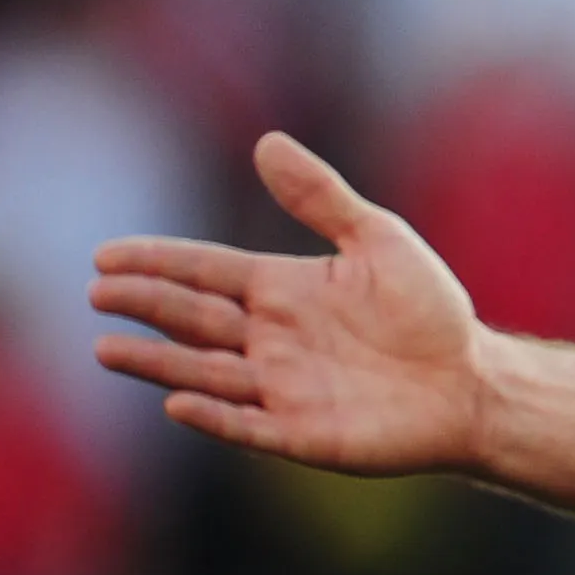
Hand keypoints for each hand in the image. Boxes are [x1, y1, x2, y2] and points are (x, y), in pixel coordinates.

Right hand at [91, 131, 491, 475]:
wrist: (475, 382)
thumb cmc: (431, 311)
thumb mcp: (380, 241)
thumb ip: (322, 198)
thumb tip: (267, 142)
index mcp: (282, 289)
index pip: (205, 271)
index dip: (158, 262)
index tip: (107, 255)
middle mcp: (271, 338)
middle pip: (193, 318)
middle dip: (146, 305)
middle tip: (99, 293)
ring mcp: (282, 388)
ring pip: (204, 372)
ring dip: (158, 363)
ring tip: (107, 348)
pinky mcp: (302, 433)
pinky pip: (247, 426)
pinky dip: (214, 416)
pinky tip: (178, 403)